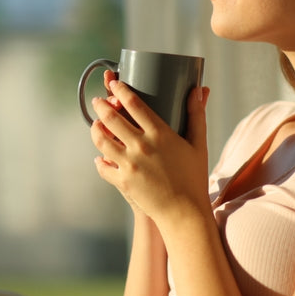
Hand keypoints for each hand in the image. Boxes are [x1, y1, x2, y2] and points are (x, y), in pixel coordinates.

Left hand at [90, 75, 210, 224]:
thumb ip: (197, 115)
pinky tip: (100, 156)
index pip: (134, 104)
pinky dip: (99, 160)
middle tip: (98, 100)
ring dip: (95, 128)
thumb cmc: (194, 177)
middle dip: (101, 105)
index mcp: (160, 134)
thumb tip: (199, 90)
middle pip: (112, 118)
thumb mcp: (198, 144)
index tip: (114, 83)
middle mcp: (142, 146)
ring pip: (101, 140)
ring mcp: (129, 164)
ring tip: (95, 124)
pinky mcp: (123, 182)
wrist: (185, 212)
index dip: (120, 89)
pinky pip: (103, 166)